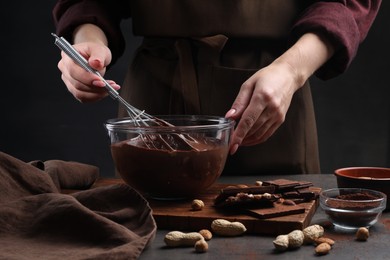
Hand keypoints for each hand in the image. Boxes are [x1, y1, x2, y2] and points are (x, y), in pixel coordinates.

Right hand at [56, 41, 119, 102]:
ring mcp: (68, 81)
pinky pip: (84, 98)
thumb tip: (95, 63)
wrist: (95, 58)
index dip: (87, 77)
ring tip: (111, 88)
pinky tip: (105, 92)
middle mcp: (65, 69)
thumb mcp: (99, 49)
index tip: (101, 81)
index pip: (73, 70)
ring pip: (80, 93)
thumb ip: (98, 55)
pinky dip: (96, 96)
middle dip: (95, 87)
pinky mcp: (74, 89)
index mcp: (67, 56)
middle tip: (110, 86)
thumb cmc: (95, 52)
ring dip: (97, 93)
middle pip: (77, 84)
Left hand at [225, 32, 334, 154]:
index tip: (232, 143)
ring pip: (260, 133)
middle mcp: (272, 108)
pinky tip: (248, 140)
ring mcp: (278, 115)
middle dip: (241, 138)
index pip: (248, 120)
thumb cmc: (267, 77)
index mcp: (262, 97)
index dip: (239, 134)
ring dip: (248, 140)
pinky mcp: (281, 119)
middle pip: (253, 128)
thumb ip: (239, 102)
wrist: (288, 76)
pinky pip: (267, 134)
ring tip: (237, 142)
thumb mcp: (249, 84)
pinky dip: (257, 139)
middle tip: (230, 143)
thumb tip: (230, 117)